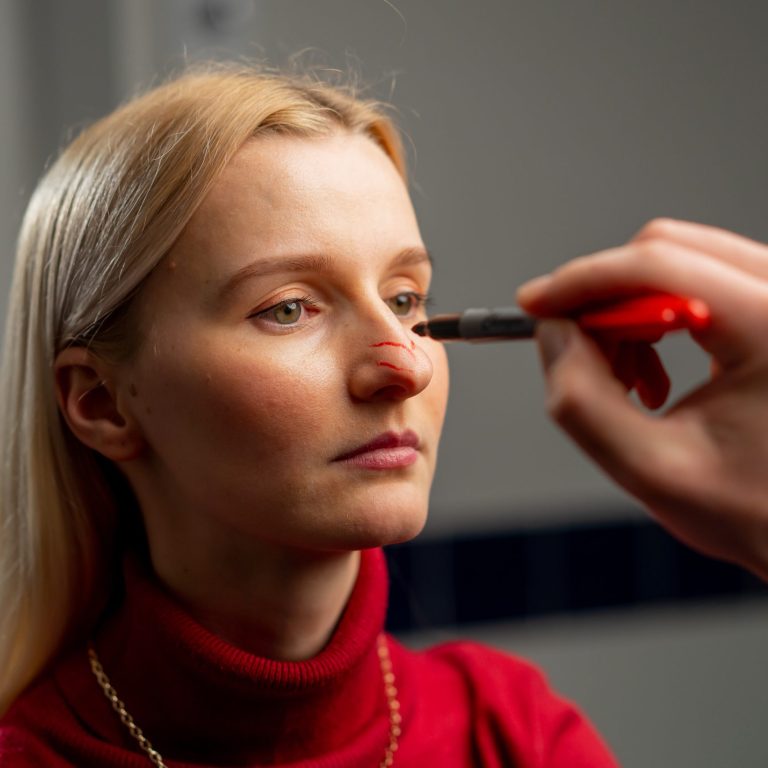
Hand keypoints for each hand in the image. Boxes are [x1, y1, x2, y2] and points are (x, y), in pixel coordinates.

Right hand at [517, 218, 767, 580]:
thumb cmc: (757, 511)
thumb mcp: (651, 469)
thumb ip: (583, 401)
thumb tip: (552, 336)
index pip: (658, 265)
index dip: (581, 280)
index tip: (535, 305)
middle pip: (667, 251)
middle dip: (602, 300)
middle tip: (573, 351)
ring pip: (677, 264)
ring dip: (627, 316)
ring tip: (625, 384)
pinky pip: (696, 285)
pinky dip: (653, 323)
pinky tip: (652, 378)